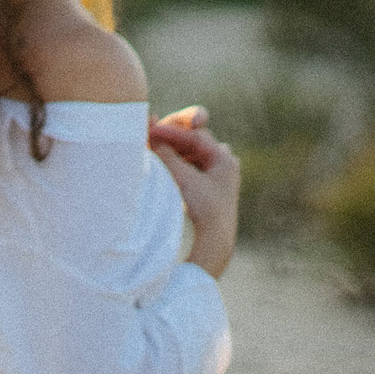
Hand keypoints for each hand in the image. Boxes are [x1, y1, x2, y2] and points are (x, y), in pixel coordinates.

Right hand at [149, 110, 239, 279]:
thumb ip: (166, 152)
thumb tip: (150, 130)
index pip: (195, 136)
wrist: (212, 244)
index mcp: (224, 160)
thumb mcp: (183, 177)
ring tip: (156, 148)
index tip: (150, 129)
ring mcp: (216, 177)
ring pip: (191, 153)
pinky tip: (164, 163)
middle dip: (174, 137)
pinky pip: (189, 166)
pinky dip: (177, 162)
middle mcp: (223, 165)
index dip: (171, 131)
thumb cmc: (202, 209)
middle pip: (195, 141)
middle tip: (152, 135)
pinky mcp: (206, 190)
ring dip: (174, 149)